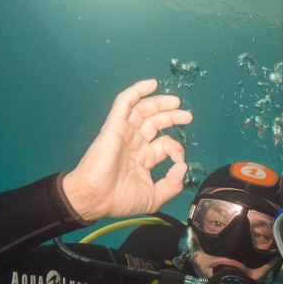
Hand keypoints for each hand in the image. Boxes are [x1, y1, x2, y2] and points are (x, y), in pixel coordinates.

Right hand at [62, 79, 192, 220]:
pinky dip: (137, 91)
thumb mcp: (154, 197)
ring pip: (143, 110)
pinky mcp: (114, 125)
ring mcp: (124, 133)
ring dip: (160, 102)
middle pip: (156, 122)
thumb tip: (183, 166)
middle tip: (188, 115)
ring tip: (176, 102)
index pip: (164, 145)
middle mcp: (134, 143)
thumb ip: (172, 184)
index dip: (177, 149)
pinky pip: (125, 102)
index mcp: (143, 158)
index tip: (180, 161)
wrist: (95, 198)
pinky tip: (151, 84)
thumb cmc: (118, 200)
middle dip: (173, 117)